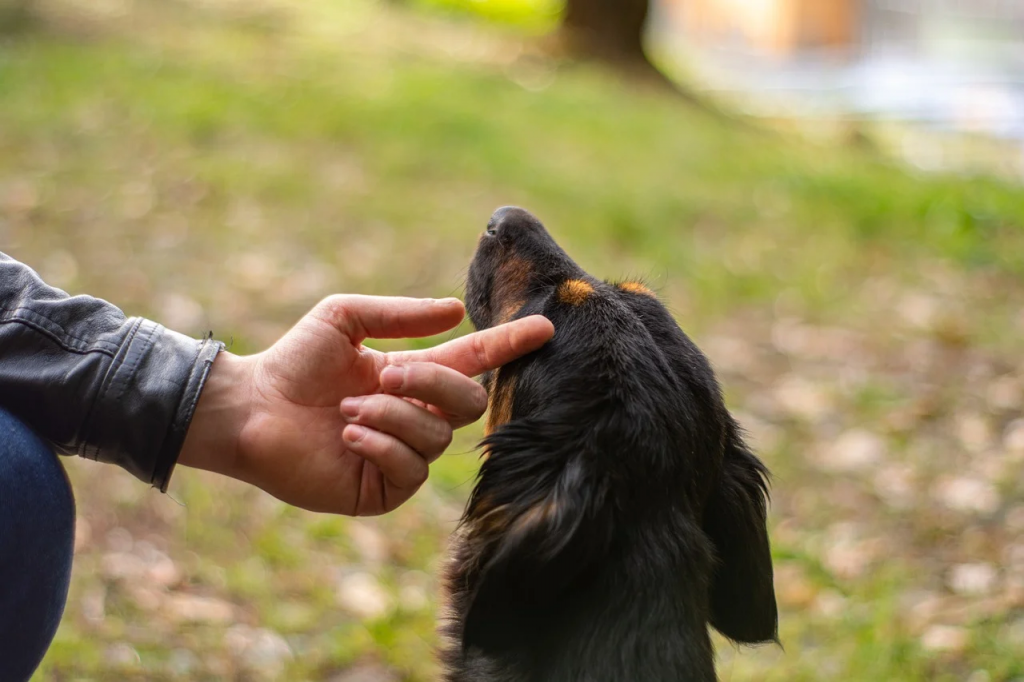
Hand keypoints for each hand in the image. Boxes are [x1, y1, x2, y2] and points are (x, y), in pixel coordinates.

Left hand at [178, 295, 552, 514]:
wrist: (250, 409)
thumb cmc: (294, 360)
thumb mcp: (346, 318)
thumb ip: (402, 315)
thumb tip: (456, 312)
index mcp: (413, 376)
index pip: (474, 362)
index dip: (509, 346)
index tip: (545, 327)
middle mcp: (416, 416)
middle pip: (468, 402)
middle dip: (434, 383)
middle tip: (388, 374)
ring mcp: (401, 455)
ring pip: (438, 437)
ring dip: (394, 415)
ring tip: (349, 409)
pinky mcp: (382, 490)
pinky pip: (412, 471)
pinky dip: (383, 445)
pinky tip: (349, 435)